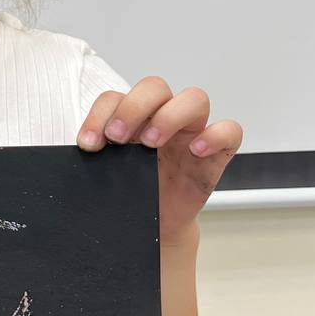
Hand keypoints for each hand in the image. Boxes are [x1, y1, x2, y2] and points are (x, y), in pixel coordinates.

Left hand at [77, 77, 242, 243]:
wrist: (158, 228)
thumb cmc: (135, 193)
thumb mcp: (113, 173)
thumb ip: (102, 155)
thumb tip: (84, 151)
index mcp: (134, 118)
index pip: (116, 97)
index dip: (100, 114)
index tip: (89, 143)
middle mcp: (164, 117)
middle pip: (155, 87)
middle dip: (133, 108)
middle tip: (118, 137)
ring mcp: (193, 132)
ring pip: (194, 98)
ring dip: (169, 116)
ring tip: (151, 144)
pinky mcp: (217, 153)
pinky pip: (229, 131)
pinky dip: (215, 135)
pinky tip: (196, 151)